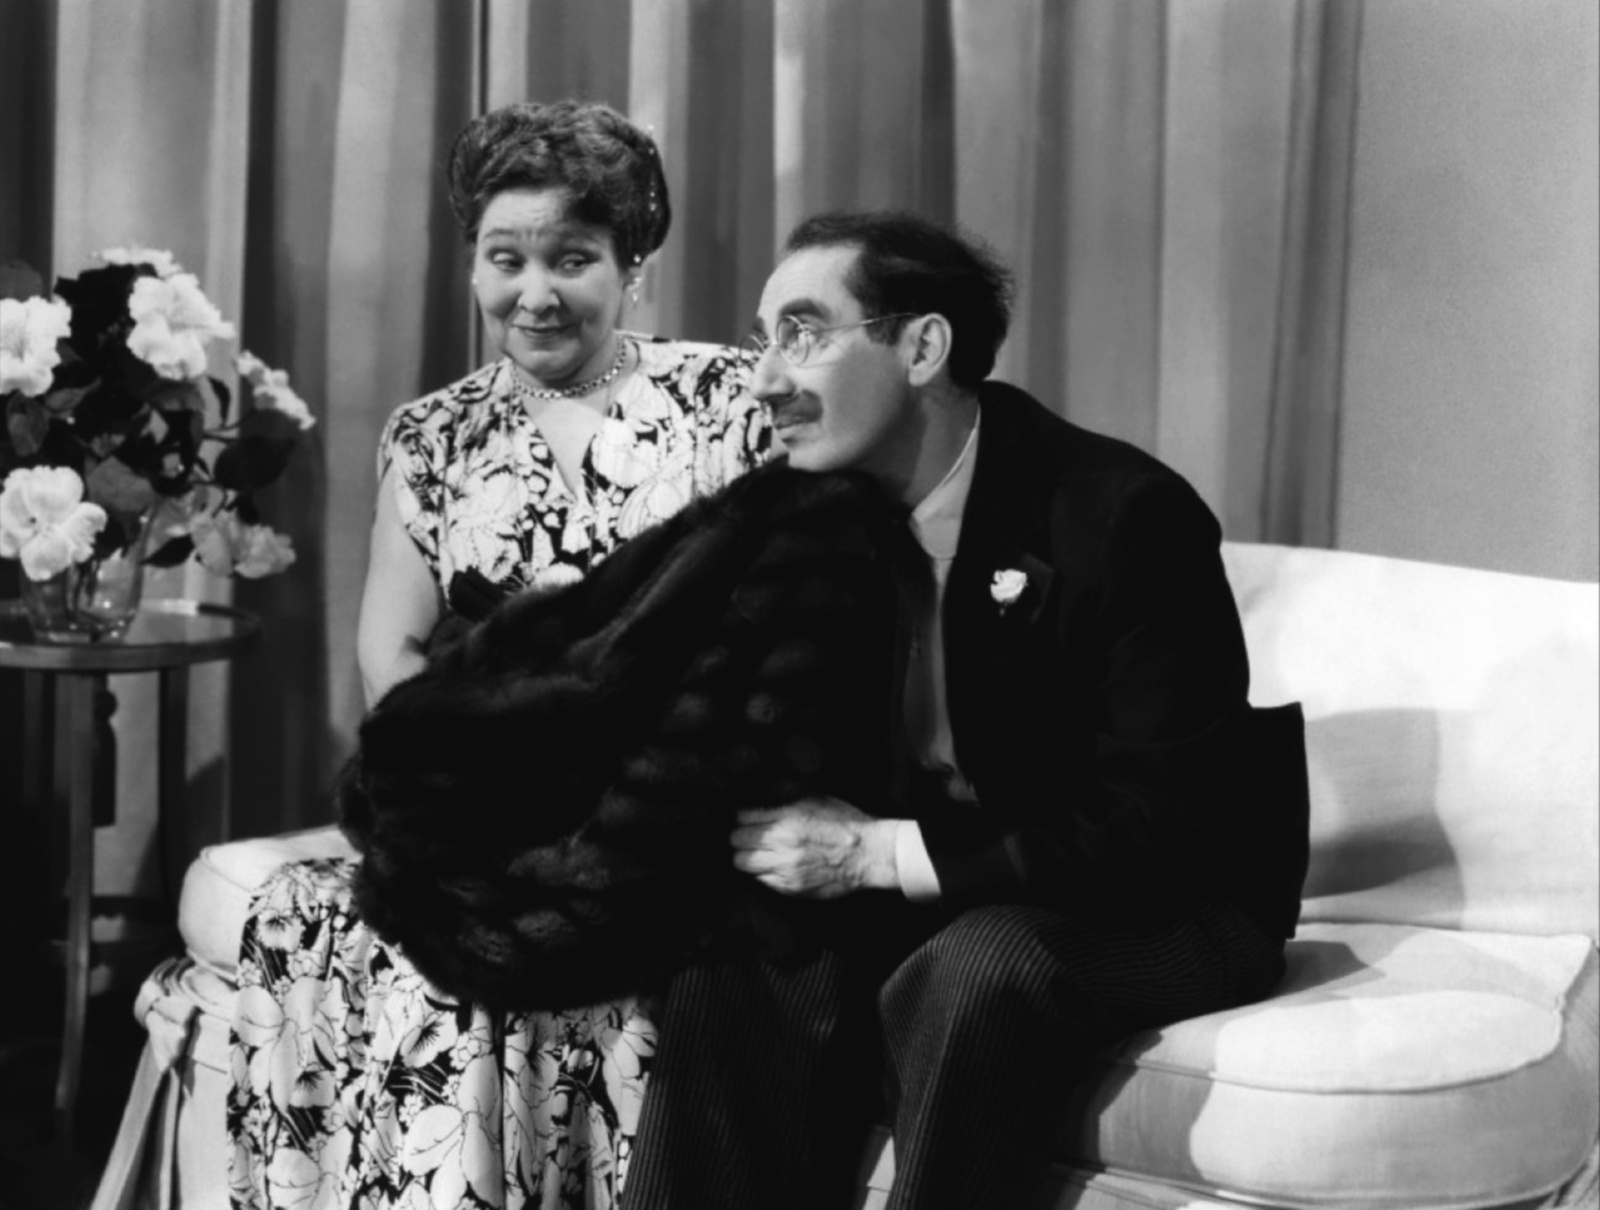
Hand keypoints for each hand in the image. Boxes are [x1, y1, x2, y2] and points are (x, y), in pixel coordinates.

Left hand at [731, 797, 899, 897]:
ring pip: (742, 863)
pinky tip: (774, 865)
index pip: (742, 816)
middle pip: (736, 840)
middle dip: (740, 836)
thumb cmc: (845, 823)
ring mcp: (785, 868)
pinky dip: (763, 872)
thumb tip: (761, 791)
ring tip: (758, 853)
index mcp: (788, 817)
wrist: (868, 854)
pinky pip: (760, 880)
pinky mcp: (790, 887)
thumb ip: (786, 795)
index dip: (743, 816)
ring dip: (747, 856)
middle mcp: (783, 843)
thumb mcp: (816, 798)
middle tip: (748, 836)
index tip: (746, 818)